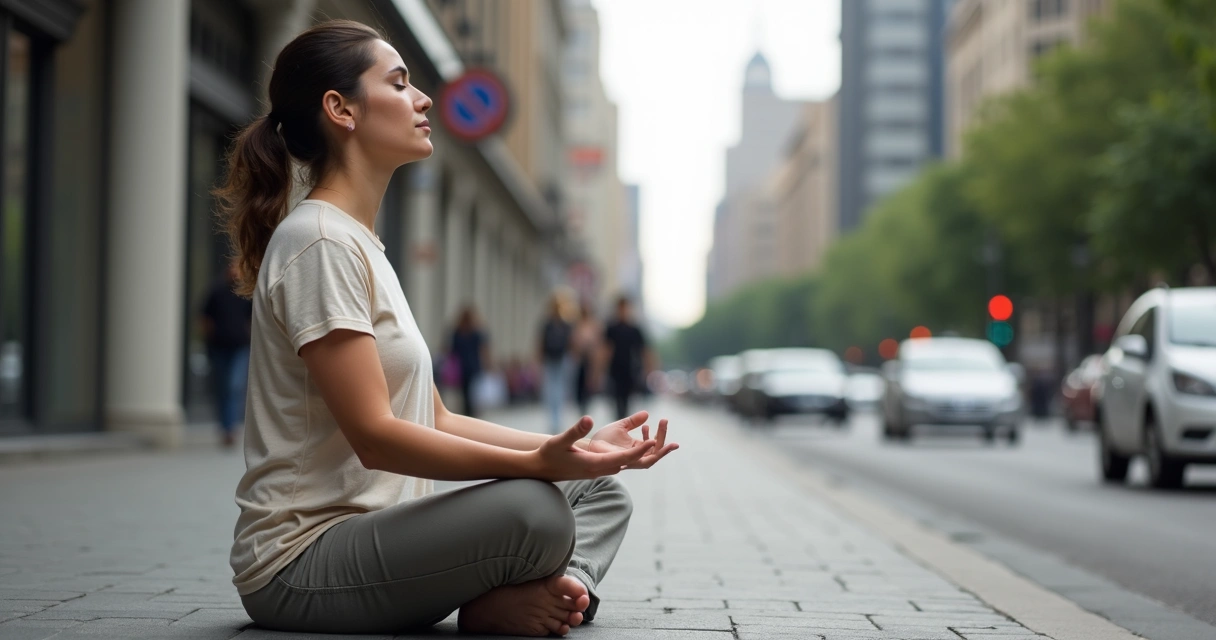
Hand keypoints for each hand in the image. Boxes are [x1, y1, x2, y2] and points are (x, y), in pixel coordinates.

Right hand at [530, 417, 654, 480]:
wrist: (541, 469)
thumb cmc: (549, 454)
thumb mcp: (560, 440)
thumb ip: (574, 430)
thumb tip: (588, 418)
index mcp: (594, 464)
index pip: (621, 458)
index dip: (638, 450)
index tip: (653, 442)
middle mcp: (600, 470)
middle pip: (630, 463)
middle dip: (648, 453)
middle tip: (668, 442)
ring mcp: (599, 471)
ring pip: (626, 464)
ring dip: (641, 454)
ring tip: (658, 440)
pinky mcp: (597, 469)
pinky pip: (620, 463)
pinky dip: (631, 455)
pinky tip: (637, 445)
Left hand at [587, 411, 678, 469]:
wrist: (589, 446)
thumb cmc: (603, 439)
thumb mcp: (621, 426)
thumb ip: (633, 421)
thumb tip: (647, 413)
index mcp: (637, 448)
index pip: (653, 443)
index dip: (661, 433)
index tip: (664, 419)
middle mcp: (636, 456)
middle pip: (655, 451)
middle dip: (662, 437)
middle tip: (664, 420)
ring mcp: (631, 461)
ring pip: (652, 457)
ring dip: (660, 445)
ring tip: (662, 427)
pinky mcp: (624, 463)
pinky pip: (641, 461)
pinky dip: (648, 451)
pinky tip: (650, 439)